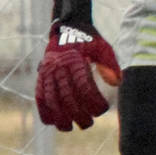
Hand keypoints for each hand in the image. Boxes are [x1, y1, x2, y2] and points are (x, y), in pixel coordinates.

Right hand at [35, 0, 122, 131]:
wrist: (69, 26)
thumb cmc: (90, 40)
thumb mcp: (103, 48)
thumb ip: (110, 64)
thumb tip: (116, 83)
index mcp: (75, 59)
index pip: (83, 86)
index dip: (92, 101)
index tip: (102, 110)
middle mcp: (58, 66)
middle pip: (66, 96)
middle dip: (76, 113)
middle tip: (87, 124)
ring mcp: (47, 71)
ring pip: (50, 97)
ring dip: (58, 115)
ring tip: (68, 128)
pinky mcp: (41, 75)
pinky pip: (39, 93)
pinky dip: (43, 108)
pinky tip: (49, 122)